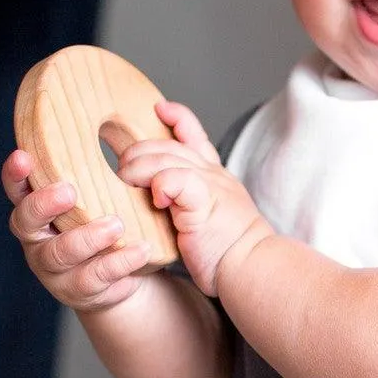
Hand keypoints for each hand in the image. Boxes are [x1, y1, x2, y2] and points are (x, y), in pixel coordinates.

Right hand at [2, 150, 153, 310]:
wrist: (125, 275)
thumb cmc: (111, 222)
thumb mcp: (106, 193)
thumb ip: (105, 164)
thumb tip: (138, 116)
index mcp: (38, 207)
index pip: (17, 187)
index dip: (15, 174)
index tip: (22, 156)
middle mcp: (38, 237)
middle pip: (26, 221)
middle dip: (45, 204)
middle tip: (69, 190)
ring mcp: (54, 267)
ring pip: (61, 253)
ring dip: (88, 237)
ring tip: (117, 225)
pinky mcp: (78, 290)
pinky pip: (95, 278)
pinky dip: (118, 263)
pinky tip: (140, 250)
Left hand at [118, 99, 271, 297]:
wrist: (254, 268)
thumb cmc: (230, 254)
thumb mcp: (207, 220)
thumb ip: (185, 204)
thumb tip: (156, 201)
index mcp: (214, 177)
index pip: (195, 135)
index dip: (177, 118)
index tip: (160, 108)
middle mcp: (212, 175)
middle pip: (169, 145)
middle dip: (140, 149)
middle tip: (123, 165)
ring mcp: (210, 186)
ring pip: (167, 158)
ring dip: (140, 166)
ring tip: (126, 179)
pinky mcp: (203, 202)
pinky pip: (175, 179)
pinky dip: (160, 183)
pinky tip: (156, 198)